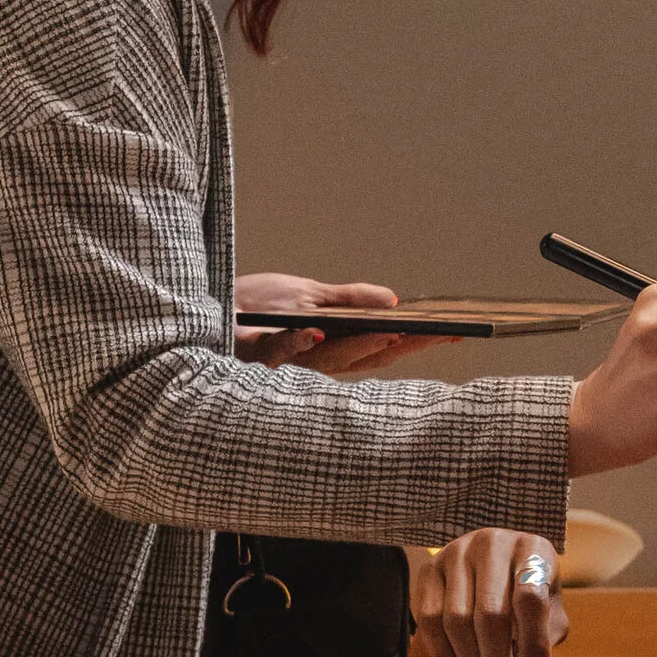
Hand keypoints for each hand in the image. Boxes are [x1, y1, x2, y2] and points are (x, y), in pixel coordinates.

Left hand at [236, 273, 454, 376]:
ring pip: (326, 362)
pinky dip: (295, 343)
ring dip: (356, 348)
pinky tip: (312, 331)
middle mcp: (311, 361)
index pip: (382, 349)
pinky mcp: (253, 352)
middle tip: (429, 337)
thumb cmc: (254, 304)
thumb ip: (348, 300)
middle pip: (363, 360)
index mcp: (330, 346)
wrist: (203, 306)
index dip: (418, 344)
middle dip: (398, 349)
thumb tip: (392, 302)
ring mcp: (284, 361)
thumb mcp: (307, 294)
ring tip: (387, 333)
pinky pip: (276, 351)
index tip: (453, 334)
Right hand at [407, 529, 568, 656]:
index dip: (534, 645)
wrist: (492, 570)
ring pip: (457, 620)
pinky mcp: (429, 567)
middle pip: (491, 614)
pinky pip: (429, 620)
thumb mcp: (549, 617)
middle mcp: (493, 542)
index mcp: (533, 549)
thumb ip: (546, 646)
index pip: (530, 599)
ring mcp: (457, 552)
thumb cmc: (526, 598)